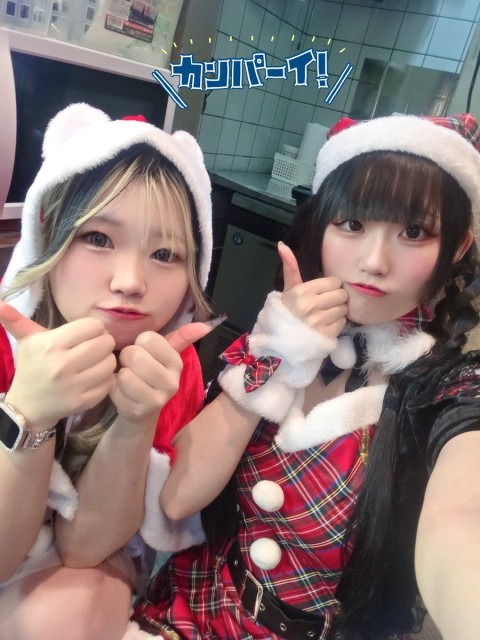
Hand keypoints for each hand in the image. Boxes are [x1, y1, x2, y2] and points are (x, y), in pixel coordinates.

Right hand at [0, 302, 115, 429]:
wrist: (26, 407)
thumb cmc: (31, 368)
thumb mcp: (26, 342)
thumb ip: (17, 320)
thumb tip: (0, 303)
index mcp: (50, 345)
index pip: (92, 326)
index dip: (95, 327)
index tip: (89, 334)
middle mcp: (62, 365)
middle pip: (105, 343)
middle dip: (104, 342)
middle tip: (96, 347)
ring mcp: (73, 386)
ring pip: (110, 363)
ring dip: (107, 360)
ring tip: (97, 361)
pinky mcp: (82, 402)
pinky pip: (108, 384)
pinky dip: (106, 379)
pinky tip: (96, 377)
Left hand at [109, 321, 214, 426]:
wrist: (143, 410)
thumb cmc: (152, 373)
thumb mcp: (166, 354)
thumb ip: (183, 337)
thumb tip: (206, 326)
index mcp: (177, 363)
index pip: (148, 338)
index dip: (140, 343)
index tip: (145, 352)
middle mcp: (171, 383)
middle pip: (134, 355)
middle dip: (127, 357)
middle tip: (132, 365)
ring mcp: (156, 400)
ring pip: (124, 374)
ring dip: (120, 374)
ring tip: (128, 378)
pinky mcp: (138, 411)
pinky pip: (115, 390)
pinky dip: (113, 388)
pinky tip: (123, 392)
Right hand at [278, 241, 347, 340]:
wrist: (281, 339)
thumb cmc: (287, 311)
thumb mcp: (288, 289)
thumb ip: (290, 267)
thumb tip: (282, 244)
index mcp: (303, 291)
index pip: (334, 282)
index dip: (330, 286)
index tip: (322, 292)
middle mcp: (312, 306)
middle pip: (342, 295)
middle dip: (336, 298)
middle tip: (326, 303)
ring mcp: (320, 321)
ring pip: (344, 309)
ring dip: (337, 311)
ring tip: (326, 314)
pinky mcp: (327, 335)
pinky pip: (343, 323)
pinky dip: (337, 323)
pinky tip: (326, 324)